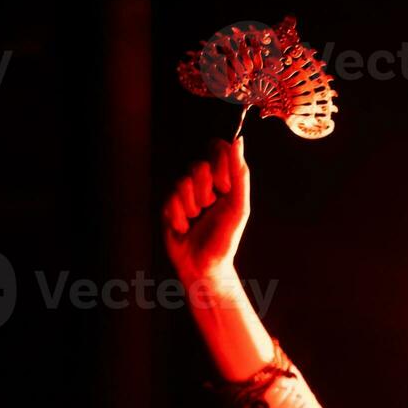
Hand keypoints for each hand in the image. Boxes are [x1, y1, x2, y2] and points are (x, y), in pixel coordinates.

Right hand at [163, 138, 248, 283]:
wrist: (204, 267)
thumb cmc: (224, 239)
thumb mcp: (238, 207)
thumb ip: (239, 174)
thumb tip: (239, 140)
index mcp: (222, 180)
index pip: (217, 149)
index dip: (219, 165)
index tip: (223, 188)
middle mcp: (202, 183)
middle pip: (197, 164)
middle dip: (205, 190)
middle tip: (210, 207)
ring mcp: (183, 194)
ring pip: (181, 181)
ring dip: (192, 206)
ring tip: (196, 220)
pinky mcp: (167, 206)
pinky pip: (169, 199)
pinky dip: (179, 217)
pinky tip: (184, 228)